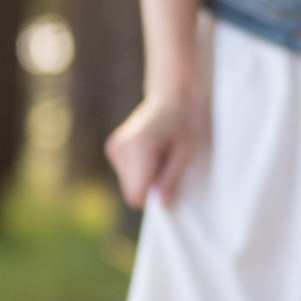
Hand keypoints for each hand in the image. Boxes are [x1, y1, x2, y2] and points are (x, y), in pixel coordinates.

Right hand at [107, 81, 209, 211]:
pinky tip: (150, 151)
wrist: (172, 96)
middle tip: (167, 164)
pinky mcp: (113, 148)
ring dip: (145, 177)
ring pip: (128, 184)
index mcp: (140, 147)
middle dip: (150, 185)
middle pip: (132, 191)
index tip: (166, 187)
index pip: (136, 194)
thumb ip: (172, 179)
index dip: (152, 197)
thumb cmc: (185, 123)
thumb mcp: (187, 152)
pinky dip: (139, 169)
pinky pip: (126, 174)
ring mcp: (114, 147)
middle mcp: (121, 147)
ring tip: (160, 154)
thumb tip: (162, 204)